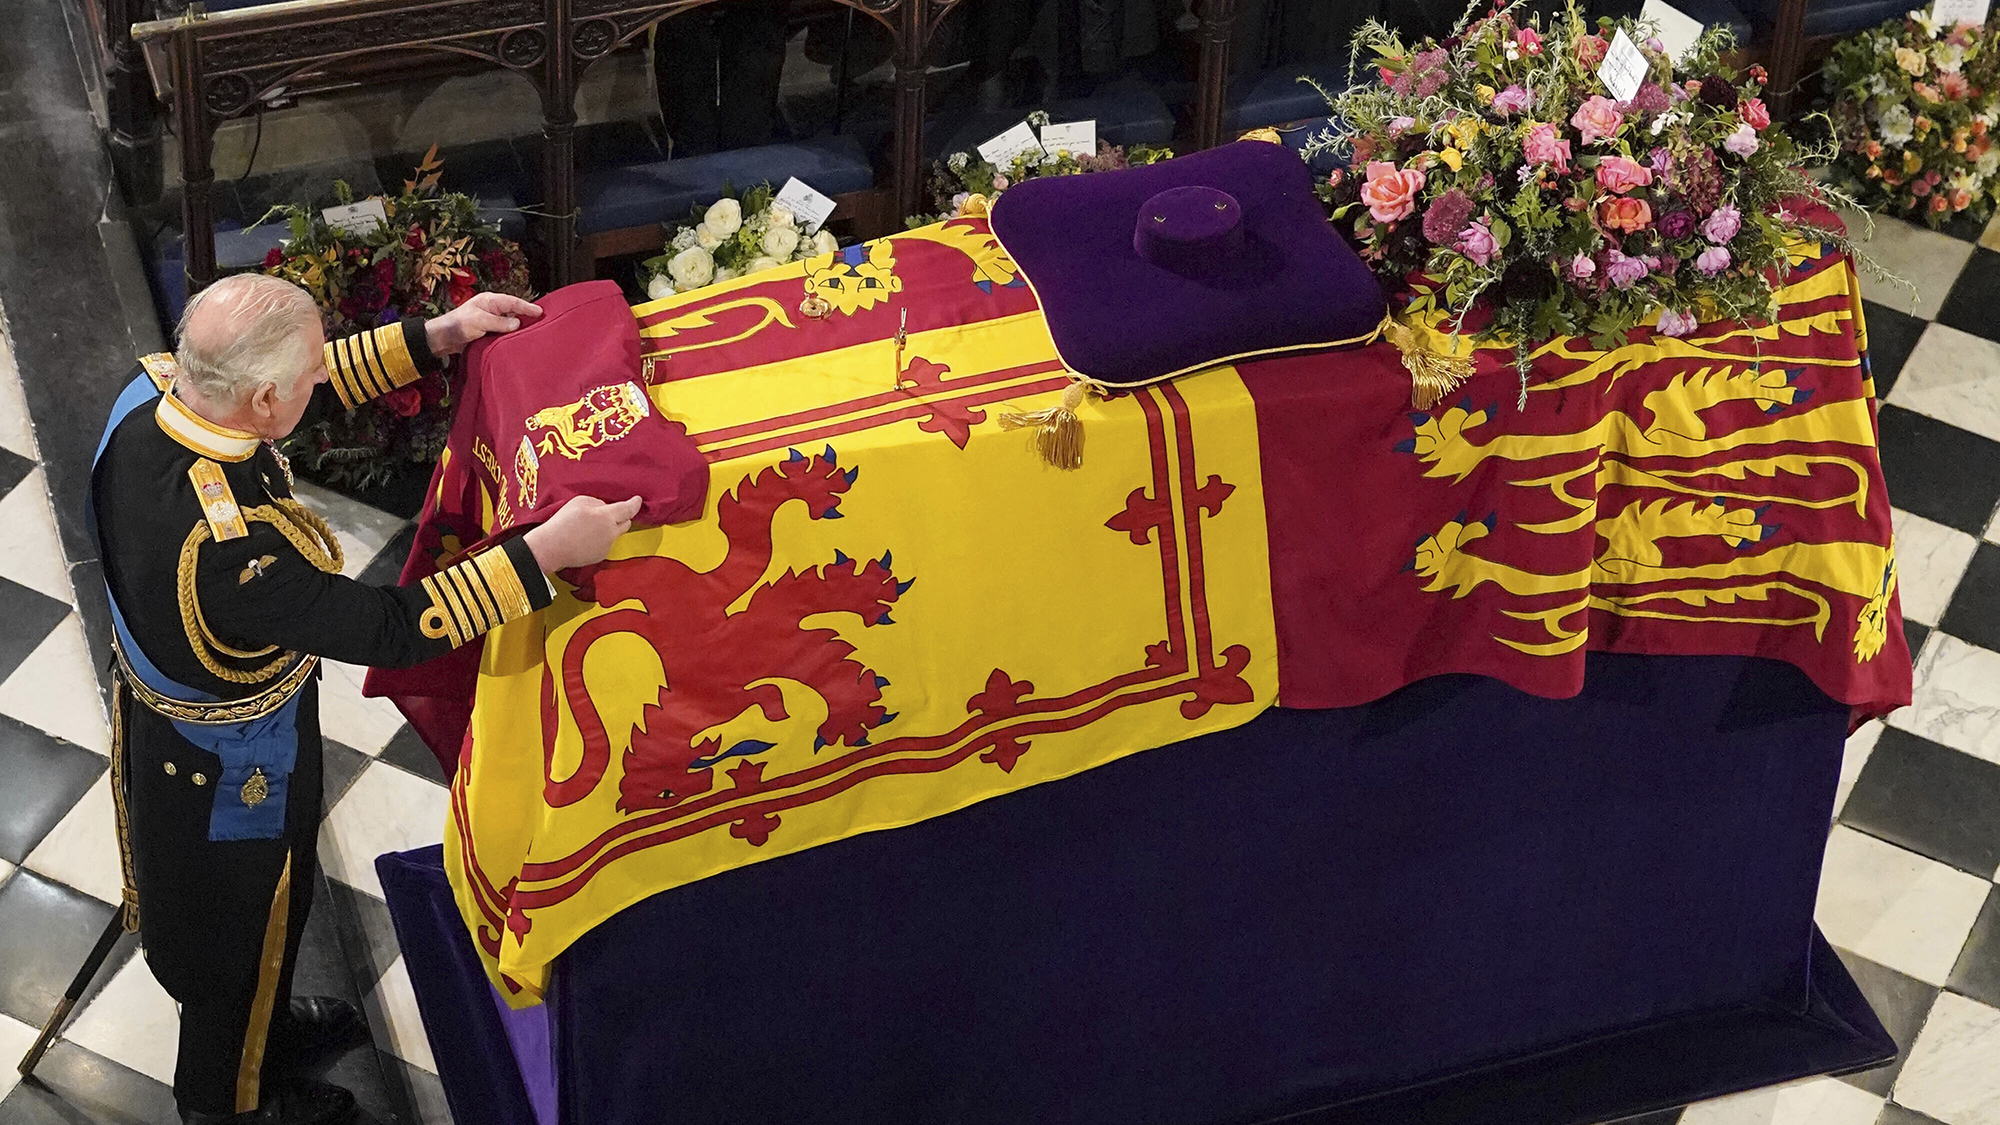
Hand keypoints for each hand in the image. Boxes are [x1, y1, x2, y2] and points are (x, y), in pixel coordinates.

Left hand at [425, 293, 543, 357]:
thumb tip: (517, 323)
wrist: (443, 339)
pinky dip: (512, 335)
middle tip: (543, 321)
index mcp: (489, 301)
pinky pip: (505, 332)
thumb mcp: (479, 322)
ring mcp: (491, 321)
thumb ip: (499, 322)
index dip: (527, 307)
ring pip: (510, 322)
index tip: (540, 312)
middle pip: (514, 311)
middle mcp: (492, 309)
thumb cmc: (458, 325)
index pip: (512, 302)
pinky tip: (520, 339)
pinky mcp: (489, 332)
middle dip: (527, 315)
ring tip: (535, 331)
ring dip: (520, 326)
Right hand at [523, 495, 642, 571]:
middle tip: (608, 514)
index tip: (638, 500)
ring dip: (608, 529)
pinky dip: (600, 539)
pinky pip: (605, 544)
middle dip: (621, 517)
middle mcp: (610, 533)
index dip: (634, 504)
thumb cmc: (563, 522)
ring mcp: (606, 546)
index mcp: (606, 517)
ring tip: (588, 527)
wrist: (552, 547)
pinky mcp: (600, 556)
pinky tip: (585, 538)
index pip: (628, 510)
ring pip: (615, 534)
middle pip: (626, 523)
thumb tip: (606, 509)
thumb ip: (598, 503)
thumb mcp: (580, 501)